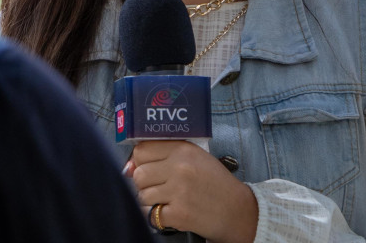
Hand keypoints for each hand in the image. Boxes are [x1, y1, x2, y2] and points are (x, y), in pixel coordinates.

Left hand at [125, 140, 257, 242]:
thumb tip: (127, 168)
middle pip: (138, 174)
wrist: (238, 212)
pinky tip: (169, 212)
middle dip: (144, 183)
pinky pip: (150, 214)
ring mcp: (179, 191)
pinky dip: (155, 216)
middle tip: (159, 188)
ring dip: (150, 200)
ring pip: (142, 195)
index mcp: (183, 150)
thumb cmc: (214, 183)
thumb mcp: (195, 158)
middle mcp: (179, 168)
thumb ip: (163, 156)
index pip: (141, 150)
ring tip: (166, 200)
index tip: (147, 168)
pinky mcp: (179, 214)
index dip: (140, 161)